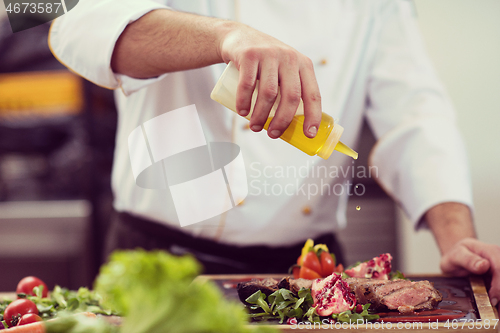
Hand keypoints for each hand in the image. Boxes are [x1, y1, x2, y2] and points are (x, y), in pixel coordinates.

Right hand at [218, 24, 321, 138]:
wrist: (240, 37)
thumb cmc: (265, 63)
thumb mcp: (284, 70)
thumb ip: (292, 90)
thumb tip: (294, 127)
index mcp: (303, 65)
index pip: (313, 94)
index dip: (313, 116)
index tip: (309, 134)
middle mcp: (289, 58)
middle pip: (291, 96)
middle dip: (282, 121)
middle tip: (273, 135)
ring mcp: (269, 54)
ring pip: (269, 93)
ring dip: (261, 115)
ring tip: (254, 127)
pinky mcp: (249, 54)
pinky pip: (248, 84)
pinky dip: (244, 102)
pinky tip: (242, 112)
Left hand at [439, 238, 499, 309]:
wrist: (458, 257)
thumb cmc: (456, 255)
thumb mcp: (456, 256)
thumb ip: (468, 260)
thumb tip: (484, 265)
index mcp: (490, 251)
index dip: (498, 286)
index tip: (492, 299)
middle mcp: (499, 258)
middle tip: (495, 310)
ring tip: (495, 311)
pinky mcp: (499, 277)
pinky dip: (499, 298)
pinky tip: (495, 308)